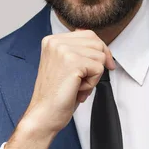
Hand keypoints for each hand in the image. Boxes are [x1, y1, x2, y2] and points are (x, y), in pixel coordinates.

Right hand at [4, 29, 115, 148]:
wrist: (43, 114)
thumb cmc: (55, 95)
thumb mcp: (64, 65)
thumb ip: (77, 51)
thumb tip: (99, 45)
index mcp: (51, 40)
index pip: (88, 34)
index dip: (100, 50)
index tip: (105, 64)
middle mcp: (55, 42)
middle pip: (97, 43)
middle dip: (98, 64)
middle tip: (84, 81)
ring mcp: (63, 50)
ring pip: (100, 56)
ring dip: (94, 75)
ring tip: (77, 86)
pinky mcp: (72, 62)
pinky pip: (99, 68)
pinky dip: (92, 83)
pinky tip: (77, 90)